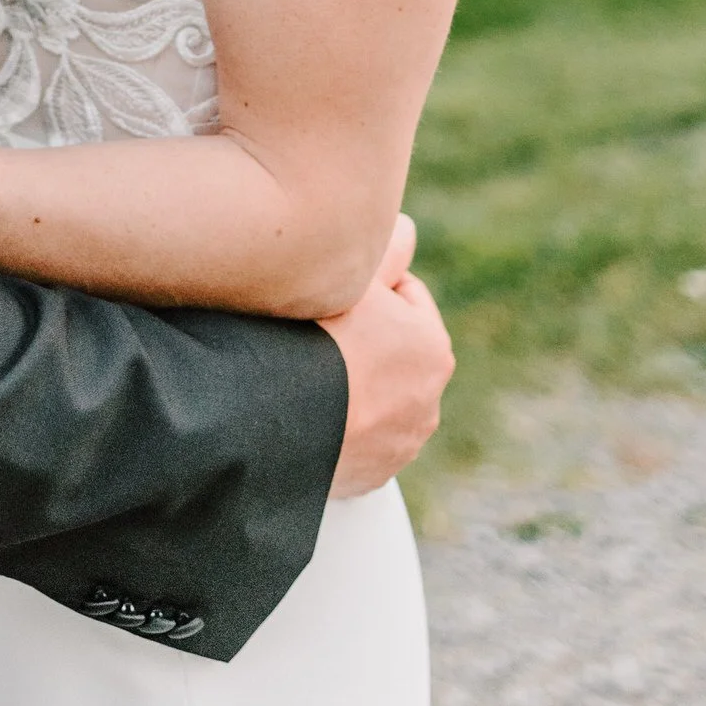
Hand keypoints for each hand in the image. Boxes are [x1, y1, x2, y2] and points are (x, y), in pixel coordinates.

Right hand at [323, 215, 452, 497]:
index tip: (330, 288)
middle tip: (311, 326)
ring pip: (375, 396)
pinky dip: (337, 423)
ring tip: (303, 370)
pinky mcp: (370, 476)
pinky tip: (303, 408)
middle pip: (391, 348)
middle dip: (361, 337)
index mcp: (433, 347)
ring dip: (350, 383)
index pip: (404, 294)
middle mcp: (428, 402)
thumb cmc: (313, 338)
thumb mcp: (350, 274)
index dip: (365, 285)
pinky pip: (355, 437)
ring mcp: (399, 446)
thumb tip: (407, 228)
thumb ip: (386, 246)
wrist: (272, 420)